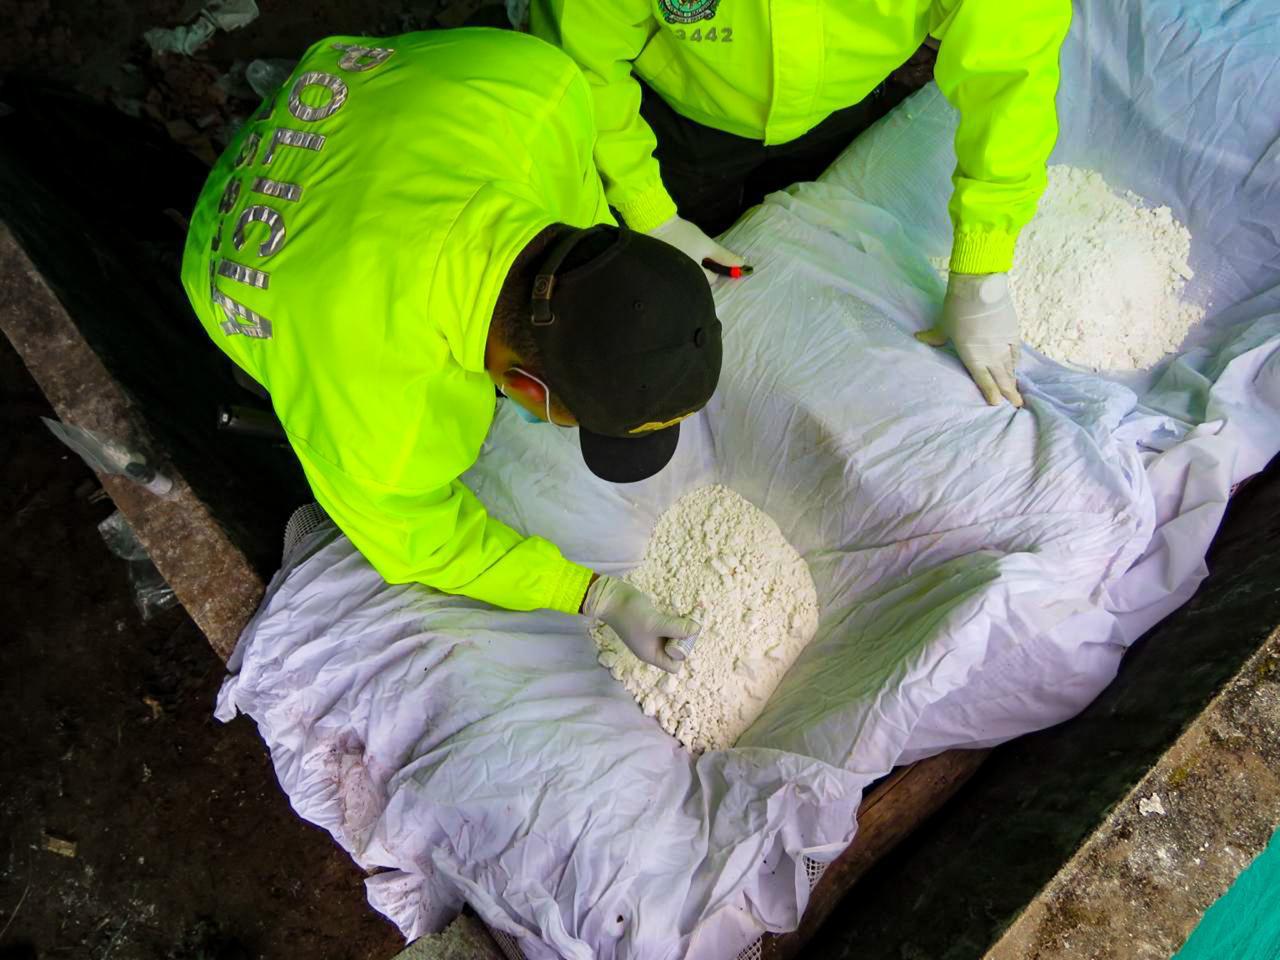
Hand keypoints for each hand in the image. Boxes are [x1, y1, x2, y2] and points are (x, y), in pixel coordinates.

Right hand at [581, 575, 698, 673]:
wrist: (611, 597)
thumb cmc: (630, 615)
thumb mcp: (654, 623)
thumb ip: (676, 628)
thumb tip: (697, 629)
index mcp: (651, 654)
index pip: (673, 665)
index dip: (682, 654)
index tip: (682, 637)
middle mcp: (653, 646)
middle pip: (676, 650)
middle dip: (684, 638)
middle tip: (688, 623)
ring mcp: (653, 633)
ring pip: (675, 636)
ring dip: (682, 626)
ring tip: (687, 615)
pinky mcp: (653, 620)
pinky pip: (670, 624)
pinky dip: (676, 619)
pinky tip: (679, 609)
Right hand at [648, 215, 744, 283]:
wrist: (655, 225)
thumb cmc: (683, 235)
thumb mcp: (706, 244)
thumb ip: (724, 256)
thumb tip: (742, 264)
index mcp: (695, 276)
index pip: (711, 279)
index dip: (714, 267)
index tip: (709, 255)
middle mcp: (683, 281)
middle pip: (699, 280)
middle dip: (701, 270)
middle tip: (697, 253)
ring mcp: (671, 278)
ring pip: (687, 278)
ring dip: (690, 269)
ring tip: (685, 253)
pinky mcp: (662, 273)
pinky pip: (675, 275)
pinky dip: (678, 268)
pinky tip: (676, 255)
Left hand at [917, 272, 1023, 406]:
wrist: (979, 288)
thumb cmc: (957, 308)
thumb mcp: (943, 325)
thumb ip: (935, 336)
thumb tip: (919, 337)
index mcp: (973, 356)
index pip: (983, 380)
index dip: (990, 393)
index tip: (997, 404)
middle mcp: (991, 354)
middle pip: (1002, 378)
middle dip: (1009, 392)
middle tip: (1017, 404)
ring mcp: (1004, 343)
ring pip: (1010, 366)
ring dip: (1013, 378)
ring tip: (1017, 390)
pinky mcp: (1013, 331)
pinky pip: (1016, 351)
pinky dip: (1016, 360)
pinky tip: (1016, 366)